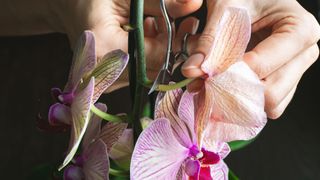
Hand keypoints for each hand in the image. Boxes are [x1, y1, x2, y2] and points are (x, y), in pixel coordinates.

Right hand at [57, 0, 201, 90]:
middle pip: (154, 66)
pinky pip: (139, 72)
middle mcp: (103, 70)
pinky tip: (144, 34)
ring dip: (161, 49)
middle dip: (172, 45)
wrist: (69, 8)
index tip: (190, 25)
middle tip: (183, 24)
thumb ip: (162, 3)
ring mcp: (106, 80)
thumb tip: (194, 3)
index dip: (176, 42)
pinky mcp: (110, 81)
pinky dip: (149, 54)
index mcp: (104, 45)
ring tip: (157, 23)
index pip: (154, 55)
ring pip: (149, 70)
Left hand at [180, 0, 319, 118]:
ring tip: (215, 82)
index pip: (261, 66)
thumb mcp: (227, 7)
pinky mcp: (283, 81)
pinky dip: (243, 101)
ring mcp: (295, 70)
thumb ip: (210, 38)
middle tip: (206, 82)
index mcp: (300, 30)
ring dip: (237, 99)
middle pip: (271, 93)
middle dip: (233, 90)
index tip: (206, 71)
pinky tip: (226, 86)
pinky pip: (266, 104)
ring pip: (270, 104)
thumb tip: (193, 70)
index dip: (229, 72)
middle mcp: (304, 54)